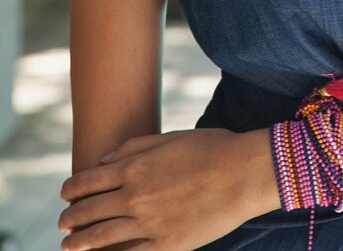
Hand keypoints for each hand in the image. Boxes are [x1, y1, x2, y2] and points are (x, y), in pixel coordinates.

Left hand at [58, 127, 279, 250]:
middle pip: (88, 211)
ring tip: (68, 245)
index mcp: (134, 167)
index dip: (71, 190)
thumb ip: (134, 147)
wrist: (244, 173)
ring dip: (78, 242)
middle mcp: (134, 196)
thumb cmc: (211, 148)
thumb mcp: (170, 138)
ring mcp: (148, 224)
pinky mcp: (165, 245)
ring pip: (99, 238)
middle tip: (62, 223)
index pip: (87, 181)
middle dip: (69, 218)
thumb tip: (105, 160)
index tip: (65, 195)